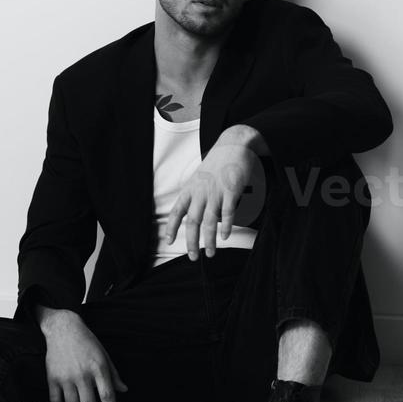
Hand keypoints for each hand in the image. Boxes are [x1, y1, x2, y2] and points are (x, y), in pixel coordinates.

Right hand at [41, 313, 127, 401]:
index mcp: (98, 368)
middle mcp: (82, 374)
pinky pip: (55, 401)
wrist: (63, 329)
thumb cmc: (87, 342)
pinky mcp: (53, 378)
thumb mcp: (104, 355)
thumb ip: (114, 374)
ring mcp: (66, 377)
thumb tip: (124, 390)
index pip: (107, 395)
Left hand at [164, 129, 264, 260]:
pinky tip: (225, 236)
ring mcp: (215, 192)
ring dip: (209, 240)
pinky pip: (227, 212)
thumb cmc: (217, 163)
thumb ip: (196, 195)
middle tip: (193, 256)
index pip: (178, 211)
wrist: (234, 145)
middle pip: (193, 222)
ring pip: (209, 221)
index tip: (169, 241)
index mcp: (191, 189)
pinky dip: (226, 226)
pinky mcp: (231, 190)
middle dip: (191, 242)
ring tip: (211, 253)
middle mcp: (200, 192)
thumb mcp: (200, 177)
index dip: (172, 227)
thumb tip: (195, 214)